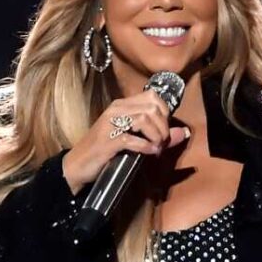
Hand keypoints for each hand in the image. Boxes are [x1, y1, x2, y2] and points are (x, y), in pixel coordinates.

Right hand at [62, 89, 190, 194]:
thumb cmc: (105, 151)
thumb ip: (157, 134)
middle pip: (152, 107)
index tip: (164, 129)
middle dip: (164, 126)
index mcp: (121, 105)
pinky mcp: (107, 141)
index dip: (165, 112)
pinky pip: (132, 139)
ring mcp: (110, 125)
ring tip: (156, 148)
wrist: (77, 165)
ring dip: (157, 136)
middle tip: (162, 142)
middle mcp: (115, 110)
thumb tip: (184, 133)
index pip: (152, 96)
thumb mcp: (132, 140)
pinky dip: (146, 147)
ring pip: (144, 119)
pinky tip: (149, 152)